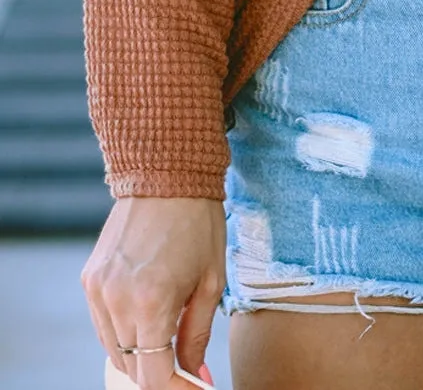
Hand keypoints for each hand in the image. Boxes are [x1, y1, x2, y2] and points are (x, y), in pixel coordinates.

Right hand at [81, 196, 225, 388]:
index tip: (194, 385)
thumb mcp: (210, 282)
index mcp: (152, 303)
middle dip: (159, 373)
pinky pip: (103, 323)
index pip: (153, 377)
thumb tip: (193, 374)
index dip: (175, 389)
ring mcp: (98, 290)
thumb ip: (196, 335)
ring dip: (140, 354)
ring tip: (168, 339)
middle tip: (184, 366)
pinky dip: (123, 331)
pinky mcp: (89, 278)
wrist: (167, 175)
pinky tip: (146, 317)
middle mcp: (117, 300)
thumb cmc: (199, 224)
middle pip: (131, 367)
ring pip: (113, 348)